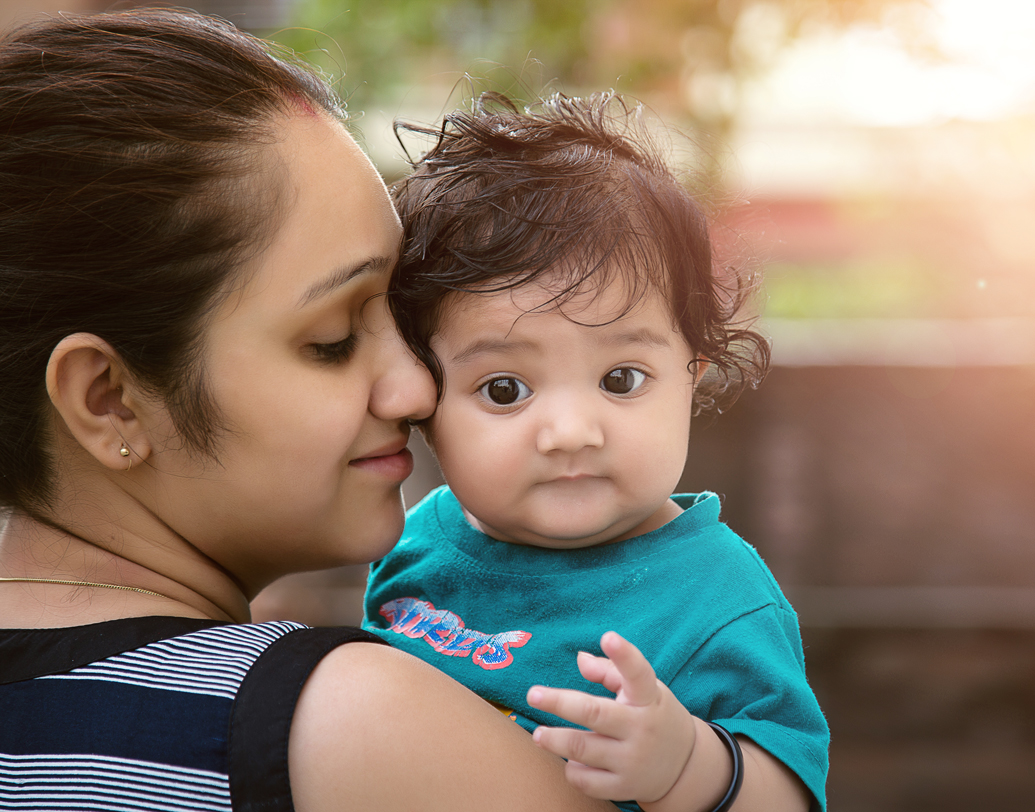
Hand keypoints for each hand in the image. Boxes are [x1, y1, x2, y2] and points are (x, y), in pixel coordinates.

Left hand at [526, 631, 696, 803]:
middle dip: (559, 702)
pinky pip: (586, 780)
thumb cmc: (653, 715)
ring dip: (554, 740)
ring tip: (539, 733)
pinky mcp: (624, 787)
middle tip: (533, 694)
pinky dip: (572, 769)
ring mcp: (633, 760)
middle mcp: (641, 728)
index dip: (624, 655)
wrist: (685, 767)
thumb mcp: (644, 689)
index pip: (638, 673)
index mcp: (648, 698)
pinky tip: (570, 760)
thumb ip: (610, 670)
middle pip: (593, 712)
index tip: (608, 637)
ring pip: (582, 748)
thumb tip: (579, 659)